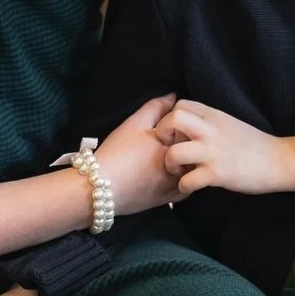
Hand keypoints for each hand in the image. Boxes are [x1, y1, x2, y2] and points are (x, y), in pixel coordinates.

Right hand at [96, 94, 184, 213]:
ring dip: (187, 162)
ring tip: (166, 158)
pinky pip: (187, 187)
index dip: (181, 127)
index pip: (192, 130)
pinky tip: (168, 174)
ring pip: (193, 169)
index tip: (171, 127)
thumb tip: (174, 96)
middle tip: (167, 142)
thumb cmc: (117, 152)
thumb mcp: (134, 123)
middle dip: (187, 143)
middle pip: (194, 149)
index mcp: (174, 144)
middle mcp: (180, 165)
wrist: (100, 188)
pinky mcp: (170, 199)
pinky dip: (183, 179)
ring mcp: (177, 184)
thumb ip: (156, 107)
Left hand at [158, 100, 294, 197]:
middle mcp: (211, 130)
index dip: (170, 118)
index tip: (174, 132)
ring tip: (177, 171)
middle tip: (168, 147)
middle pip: (173, 118)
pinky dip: (183, 186)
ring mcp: (213, 152)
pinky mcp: (218, 174)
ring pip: (174, 152)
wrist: (279, 160)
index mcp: (214, 115)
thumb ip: (208, 122)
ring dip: (169, 164)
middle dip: (163, 133)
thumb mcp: (229, 123)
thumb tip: (185, 128)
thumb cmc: (254, 144)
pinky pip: (187, 180)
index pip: (180, 104)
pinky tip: (189, 187)